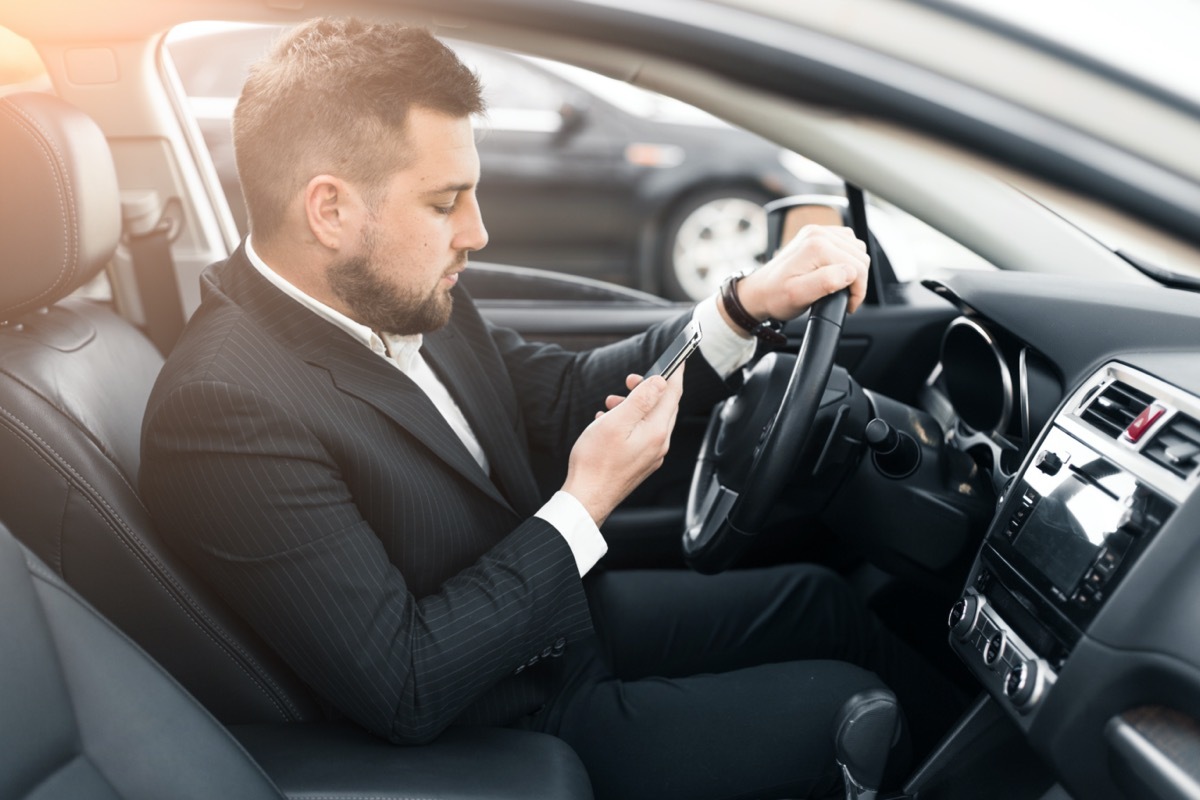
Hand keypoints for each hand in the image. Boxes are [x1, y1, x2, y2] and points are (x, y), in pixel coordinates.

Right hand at [562, 367, 683, 525]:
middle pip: (664, 407)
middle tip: (631, 379)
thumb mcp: (616, 422)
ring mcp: (651, 456)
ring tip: (614, 401)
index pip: (672, 394)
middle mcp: (659, 444)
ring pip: (651, 421)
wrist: (587, 498)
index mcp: (656, 432)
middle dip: (649, 388)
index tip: (677, 358)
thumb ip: (641, 400)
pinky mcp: (640, 463)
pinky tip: (610, 421)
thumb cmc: (595, 462)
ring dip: (635, 405)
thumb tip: (660, 382)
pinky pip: (642, 434)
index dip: (674, 373)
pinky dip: (630, 421)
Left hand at [726, 224, 868, 326]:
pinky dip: (848, 259)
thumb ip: (826, 282)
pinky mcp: (817, 235)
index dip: (858, 290)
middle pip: (860, 255)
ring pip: (856, 248)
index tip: (848, 305)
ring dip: (854, 268)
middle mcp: (818, 233)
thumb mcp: (799, 295)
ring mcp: (817, 232)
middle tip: (845, 298)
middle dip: (858, 280)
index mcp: (816, 246)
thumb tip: (849, 272)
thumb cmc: (776, 296)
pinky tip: (837, 273)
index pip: (857, 266)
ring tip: (841, 286)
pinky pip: (846, 243)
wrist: (760, 292)